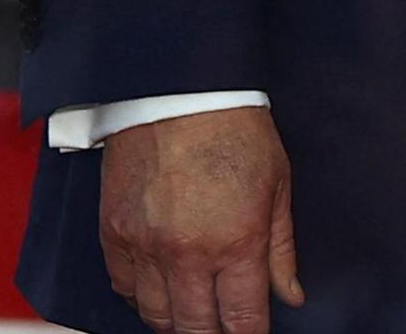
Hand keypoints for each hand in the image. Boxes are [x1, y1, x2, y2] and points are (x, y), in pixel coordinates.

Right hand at [99, 107, 299, 333]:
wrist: (179, 96)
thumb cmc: (236, 133)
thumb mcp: (278, 189)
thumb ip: (282, 250)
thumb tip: (292, 295)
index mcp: (237, 242)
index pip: (243, 318)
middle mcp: (188, 253)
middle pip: (194, 326)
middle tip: (223, 329)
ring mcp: (145, 247)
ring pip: (155, 315)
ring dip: (176, 321)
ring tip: (193, 313)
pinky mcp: (113, 235)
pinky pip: (123, 288)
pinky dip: (141, 297)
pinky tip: (160, 289)